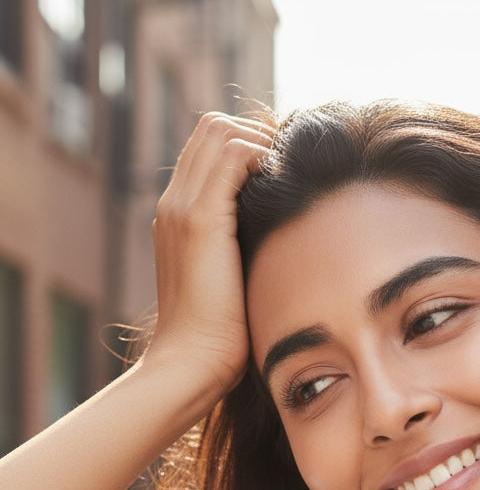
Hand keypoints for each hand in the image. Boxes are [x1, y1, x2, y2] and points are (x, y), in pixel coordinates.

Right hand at [146, 112, 272, 402]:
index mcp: (178, 215)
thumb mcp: (235, 283)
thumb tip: (284, 242)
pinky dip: (263, 155)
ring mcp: (182, 206)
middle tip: (294, 162)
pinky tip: (286, 184)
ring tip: (291, 171)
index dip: (250, 144)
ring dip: (263, 140)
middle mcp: (174, 202)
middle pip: (212, 127)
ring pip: (220, 130)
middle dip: (259, 133)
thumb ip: (246, 254)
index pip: (209, 148)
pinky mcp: (201, 219)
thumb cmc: (222, 336)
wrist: (192, 362)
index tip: (286, 168)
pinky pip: (233, 155)